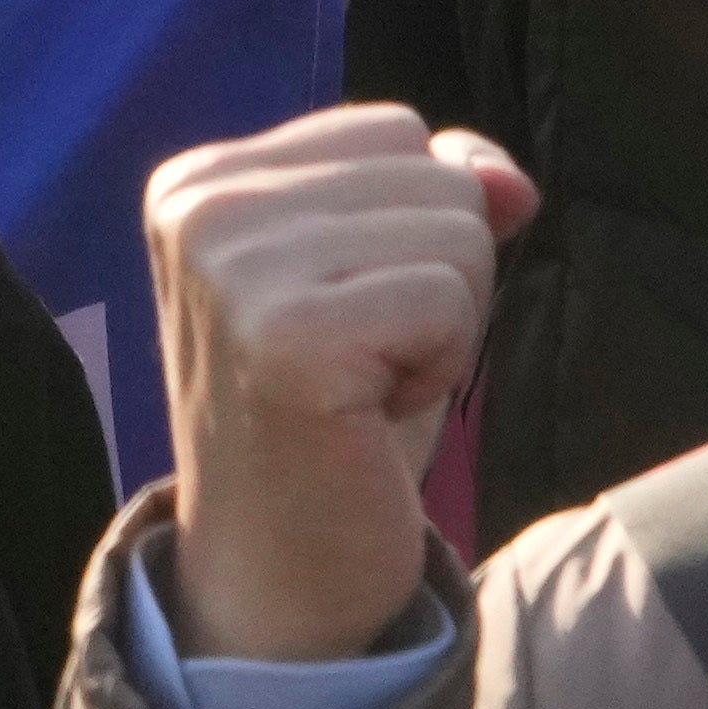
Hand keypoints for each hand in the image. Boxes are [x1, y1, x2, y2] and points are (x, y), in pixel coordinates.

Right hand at [149, 105, 529, 663]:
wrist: (276, 580)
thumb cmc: (335, 422)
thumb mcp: (380, 278)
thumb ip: (438, 195)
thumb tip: (510, 180)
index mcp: (197, 179)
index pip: (395, 129)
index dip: (411, 230)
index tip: (344, 319)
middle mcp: (197, 205)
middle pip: (431, 171)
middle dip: (435, 274)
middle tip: (360, 363)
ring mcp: (232, 266)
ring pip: (455, 228)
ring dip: (444, 324)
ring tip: (366, 387)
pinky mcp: (286, 335)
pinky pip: (451, 296)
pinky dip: (441, 366)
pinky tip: (372, 414)